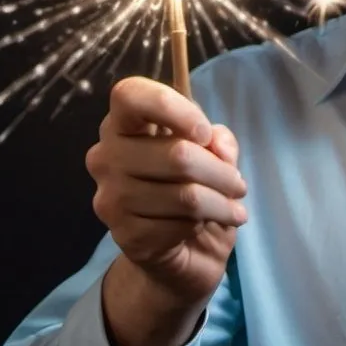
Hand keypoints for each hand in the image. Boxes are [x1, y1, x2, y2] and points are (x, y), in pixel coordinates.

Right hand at [85, 76, 247, 306]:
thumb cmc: (191, 187)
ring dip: (221, 202)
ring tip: (235, 208)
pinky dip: (205, 224)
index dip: (173, 108)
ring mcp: (111, 198)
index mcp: (123, 124)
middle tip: (238, 184)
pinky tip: (211, 224)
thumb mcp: (213, 155)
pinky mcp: (124, 235)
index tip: (205, 132)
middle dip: (221, 171)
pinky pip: (179, 225)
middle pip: (176, 153)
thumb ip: (218, 141)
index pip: (130, 96)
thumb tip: (217, 144)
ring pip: (185, 195)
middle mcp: (106, 157)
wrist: (178, 250)